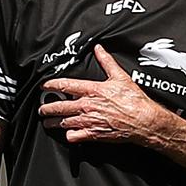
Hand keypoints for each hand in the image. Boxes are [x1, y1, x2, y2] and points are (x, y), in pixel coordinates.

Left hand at [39, 44, 165, 144]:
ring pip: (64, 123)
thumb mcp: (120, 77)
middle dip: (47, 108)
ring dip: (53, 123)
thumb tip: (99, 49)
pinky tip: (68, 134)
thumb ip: (107, 62)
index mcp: (92, 90)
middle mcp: (87, 106)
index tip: (43, 86)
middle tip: (42, 109)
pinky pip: (75, 137)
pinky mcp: (93, 134)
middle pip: (59, 107)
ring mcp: (89, 121)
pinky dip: (69, 136)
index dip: (51, 85)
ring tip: (48, 122)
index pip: (65, 85)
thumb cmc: (134, 100)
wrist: (144, 120)